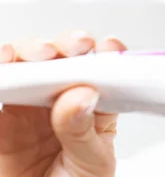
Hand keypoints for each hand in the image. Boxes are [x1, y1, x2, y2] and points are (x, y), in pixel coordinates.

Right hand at [0, 31, 126, 176]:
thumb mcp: (90, 165)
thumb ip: (83, 131)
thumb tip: (80, 94)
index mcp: (94, 106)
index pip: (104, 70)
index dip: (107, 53)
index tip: (109, 47)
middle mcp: (62, 99)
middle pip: (64, 58)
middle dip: (68, 44)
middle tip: (75, 46)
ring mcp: (29, 106)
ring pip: (27, 63)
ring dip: (30, 51)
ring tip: (40, 56)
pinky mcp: (1, 118)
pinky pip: (1, 85)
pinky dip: (3, 71)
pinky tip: (7, 69)